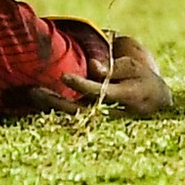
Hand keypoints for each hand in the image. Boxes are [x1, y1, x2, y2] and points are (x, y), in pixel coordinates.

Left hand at [27, 36, 171, 116]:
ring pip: (74, 116)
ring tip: (30, 95)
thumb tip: (92, 67)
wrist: (154, 100)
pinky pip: (74, 116)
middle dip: (57, 102)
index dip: (82, 85)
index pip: (100, 92)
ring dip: (52, 107)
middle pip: (81, 110)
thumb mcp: (133, 67)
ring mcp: (103, 117)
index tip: (64, 76)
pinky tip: (38, 101)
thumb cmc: (141, 76)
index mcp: (126, 96)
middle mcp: (112, 111)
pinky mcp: (95, 118)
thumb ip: (113, 67)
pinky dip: (56, 109)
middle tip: (34, 90)